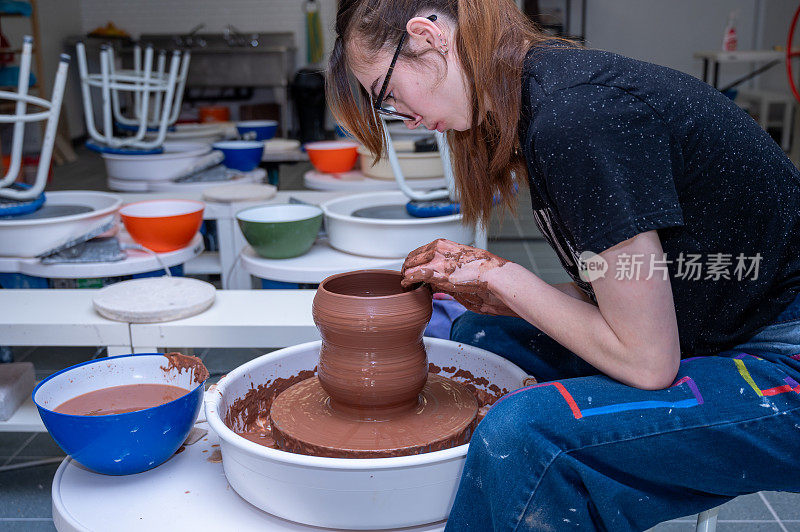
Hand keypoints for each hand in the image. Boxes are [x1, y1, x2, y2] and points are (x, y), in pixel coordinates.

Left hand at [401, 239, 517, 315]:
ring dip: (407, 275)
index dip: (415, 261)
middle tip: (407, 279)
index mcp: (445, 244)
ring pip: (410, 265)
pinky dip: (408, 282)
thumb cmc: (485, 271)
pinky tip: (408, 287)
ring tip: (407, 285)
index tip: (414, 270)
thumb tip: (440, 280)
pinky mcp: (435, 273)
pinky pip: (413, 275)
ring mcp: (435, 260)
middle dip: (408, 268)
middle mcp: (437, 249)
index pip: (422, 251)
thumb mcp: (463, 264)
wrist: (493, 275)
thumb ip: (448, 269)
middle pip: (413, 257)